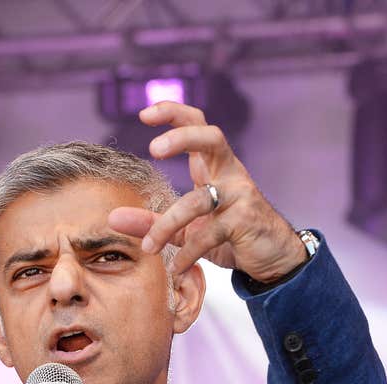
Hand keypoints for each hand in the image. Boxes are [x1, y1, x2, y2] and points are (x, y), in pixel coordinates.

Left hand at [107, 100, 306, 281]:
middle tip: (154, 149)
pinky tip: (176, 268)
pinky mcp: (245, 221)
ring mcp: (239, 196)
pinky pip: (209, 235)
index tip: (143, 114)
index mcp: (215, 167)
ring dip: (167, 225)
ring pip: (198, 200)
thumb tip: (113, 218)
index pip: (197, 125)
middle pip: (210, 138)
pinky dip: (188, 253)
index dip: (173, 113)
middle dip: (182, 137)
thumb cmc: (231, 237)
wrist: (273, 258)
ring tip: (149, 248)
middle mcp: (229, 174)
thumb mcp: (187, 230)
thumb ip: (152, 222)